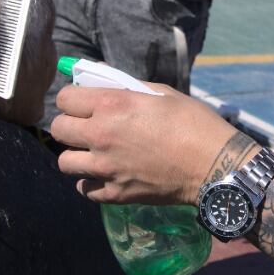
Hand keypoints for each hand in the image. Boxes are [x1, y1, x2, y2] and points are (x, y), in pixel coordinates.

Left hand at [50, 84, 237, 205]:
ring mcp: (106, 167)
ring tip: (94, 154)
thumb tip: (103, 81)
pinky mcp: (115, 193)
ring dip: (76, 156)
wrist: (215, 165)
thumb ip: (127, 88)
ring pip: (64, 163)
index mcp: (112, 104)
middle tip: (87, 128)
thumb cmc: (194, 123)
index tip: (82, 103)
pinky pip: (85, 189)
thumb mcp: (161, 93)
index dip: (72, 99)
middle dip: (69, 125)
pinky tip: (106, 175)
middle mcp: (101, 135)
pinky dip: (92, 183)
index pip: (64, 98)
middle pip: (58, 129)